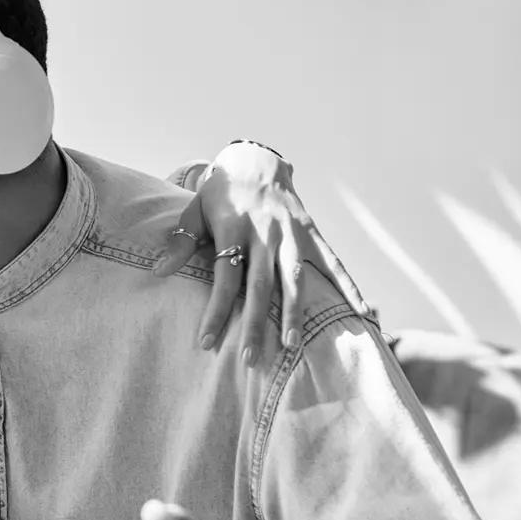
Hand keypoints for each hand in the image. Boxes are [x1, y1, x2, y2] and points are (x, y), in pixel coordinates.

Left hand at [152, 141, 370, 361]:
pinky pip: (334, 264)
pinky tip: (362, 312)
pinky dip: (350, 287)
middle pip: (260, 285)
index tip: (206, 343)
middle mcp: (265, 233)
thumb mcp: (195, 211)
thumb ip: (180, 242)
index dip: (215, 311)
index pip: (224, 278)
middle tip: (250, 358)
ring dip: (293, 313)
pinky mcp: (312, 234)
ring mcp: (292, 234)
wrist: (256, 162)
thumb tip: (158, 271)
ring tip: (291, 345)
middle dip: (254, 323)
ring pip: (295, 279)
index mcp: (233, 228)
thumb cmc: (220, 193)